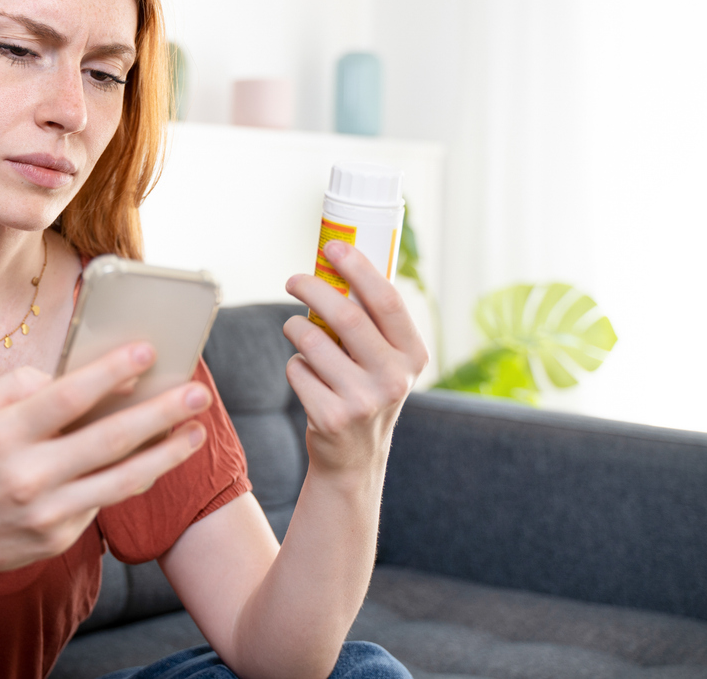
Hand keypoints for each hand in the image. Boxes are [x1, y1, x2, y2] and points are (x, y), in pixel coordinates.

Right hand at [0, 343, 210, 579]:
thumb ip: (20, 385)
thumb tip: (79, 378)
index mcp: (2, 435)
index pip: (66, 397)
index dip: (110, 372)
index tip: (148, 351)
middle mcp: (27, 476)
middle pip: (109, 440)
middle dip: (160, 413)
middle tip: (199, 393)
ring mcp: (45, 512)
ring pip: (122, 480)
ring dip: (167, 454)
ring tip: (197, 431)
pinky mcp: (58, 537)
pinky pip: (105, 500)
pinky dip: (135, 476)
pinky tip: (158, 457)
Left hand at [283, 240, 428, 478]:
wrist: (354, 459)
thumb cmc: (365, 392)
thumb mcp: (385, 362)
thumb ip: (372, 323)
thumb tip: (340, 263)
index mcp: (413, 356)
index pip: (386, 301)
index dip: (358, 268)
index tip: (333, 248)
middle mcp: (395, 379)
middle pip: (346, 315)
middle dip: (312, 288)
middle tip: (293, 280)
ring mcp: (364, 401)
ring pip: (312, 340)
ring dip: (294, 329)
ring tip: (296, 332)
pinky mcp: (331, 417)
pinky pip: (297, 369)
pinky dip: (294, 365)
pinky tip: (307, 379)